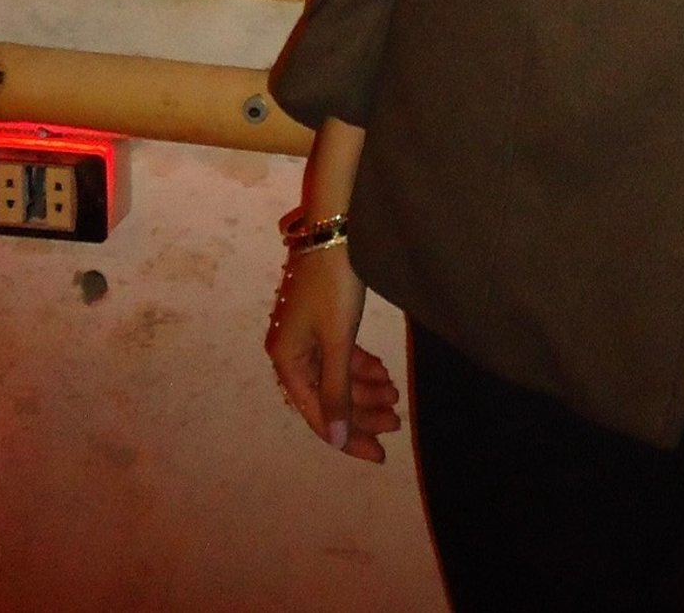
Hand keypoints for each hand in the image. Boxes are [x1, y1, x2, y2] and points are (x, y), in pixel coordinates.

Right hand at [265, 245, 400, 461]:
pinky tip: (383, 373)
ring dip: (365, 389)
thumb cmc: (335, 284)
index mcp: (287, 361)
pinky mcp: (321, 321)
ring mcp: (305, 336)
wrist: (336, 228)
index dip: (349, 437)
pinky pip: (340, 356)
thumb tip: (336, 439)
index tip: (379, 454)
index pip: (318, 414)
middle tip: (396, 423)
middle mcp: (291, 352)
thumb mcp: (338, 341)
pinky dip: (361, 367)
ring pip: (337, 376)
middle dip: (363, 412)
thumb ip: (336, 391)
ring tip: (395, 395)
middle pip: (329, 396)